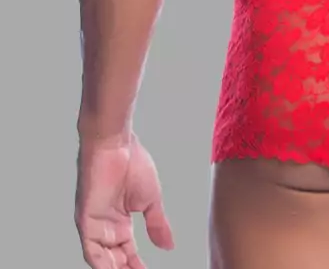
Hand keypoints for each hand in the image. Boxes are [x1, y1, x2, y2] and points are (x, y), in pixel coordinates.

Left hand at [75, 133, 173, 268]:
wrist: (117, 145)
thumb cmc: (133, 163)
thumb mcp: (151, 200)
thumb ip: (157, 224)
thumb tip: (169, 245)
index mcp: (120, 222)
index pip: (127, 253)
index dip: (137, 267)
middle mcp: (105, 227)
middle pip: (114, 260)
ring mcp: (94, 226)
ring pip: (103, 260)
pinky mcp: (86, 222)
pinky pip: (92, 252)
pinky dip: (102, 265)